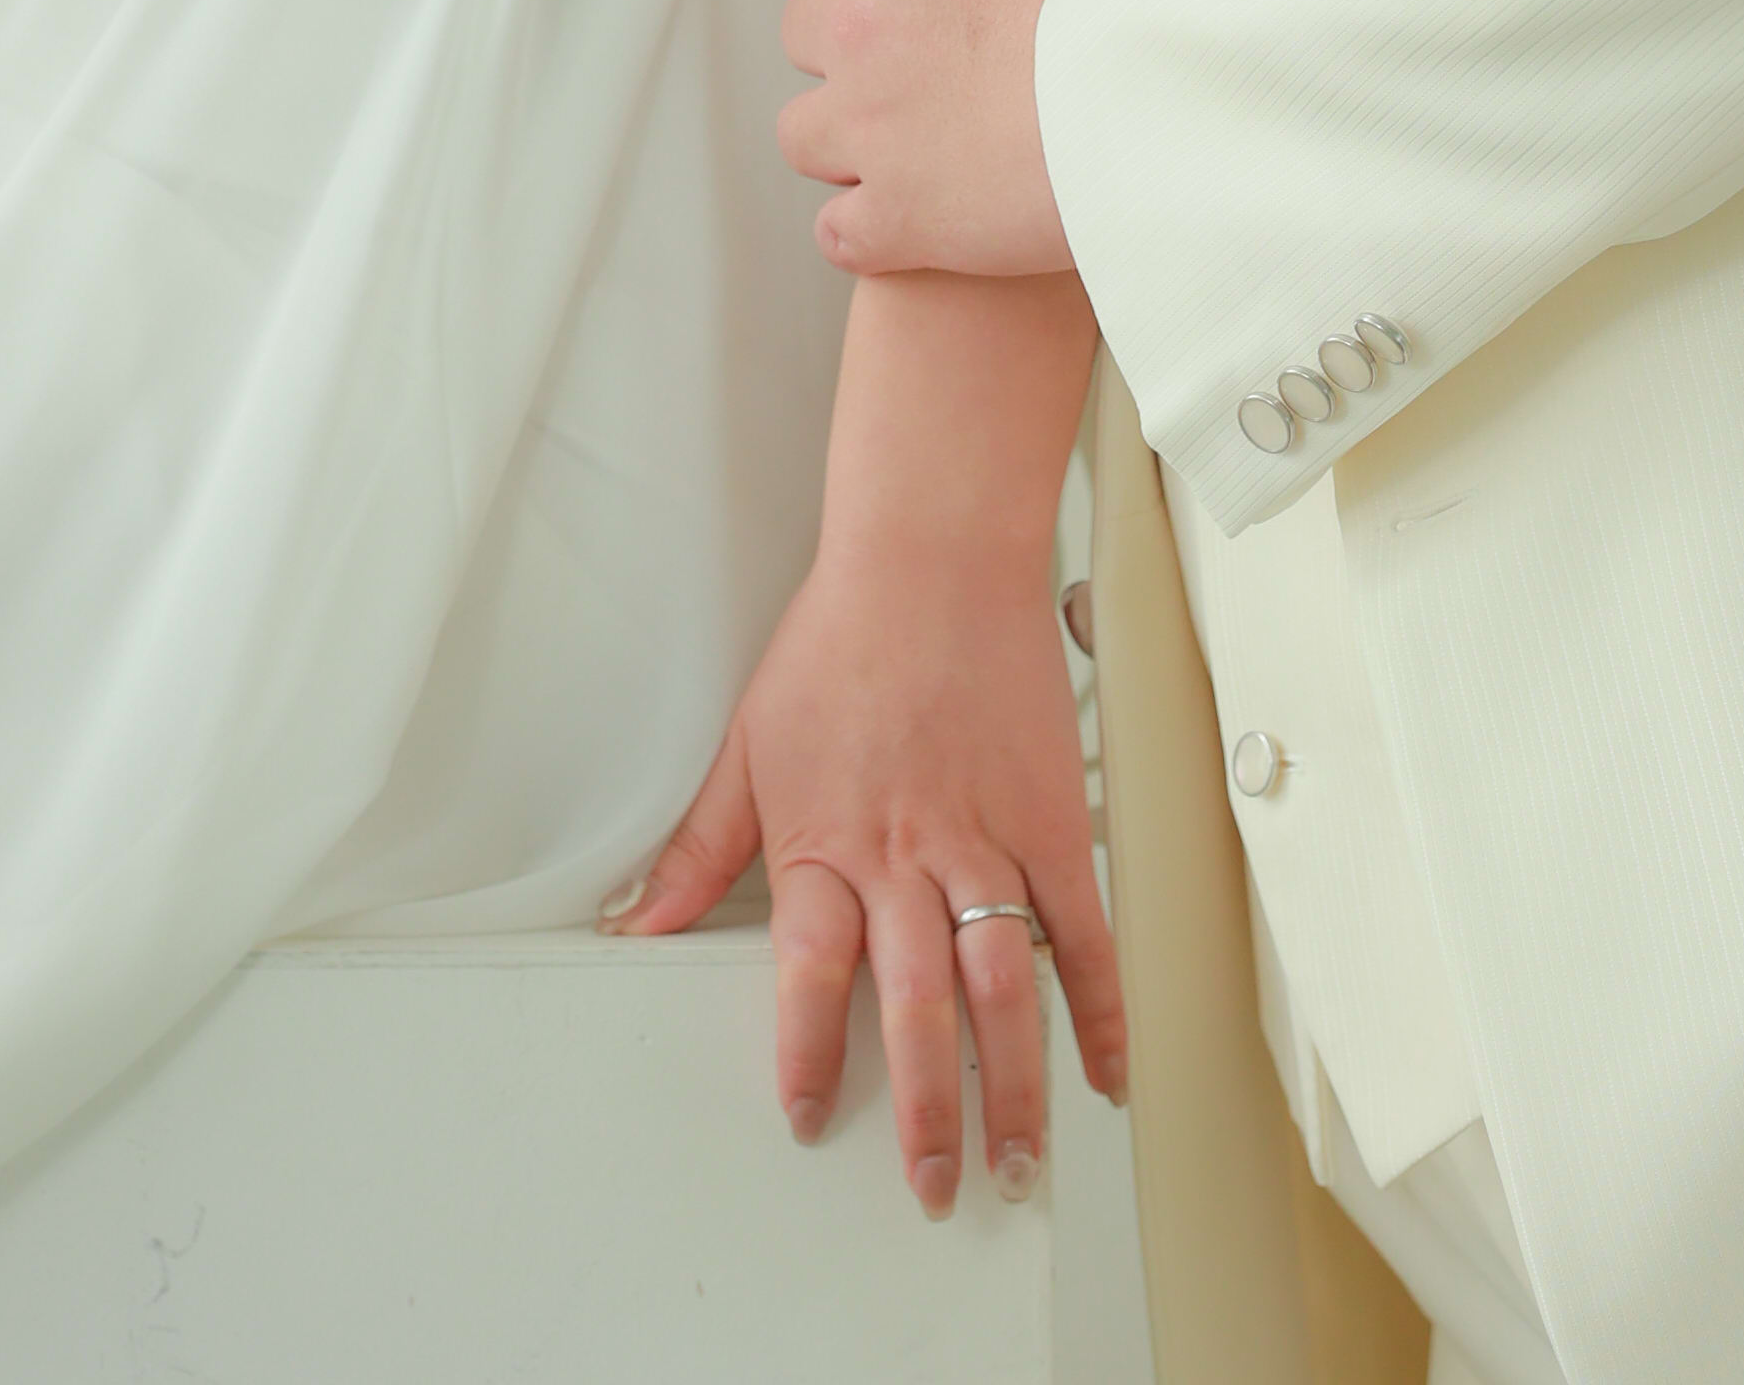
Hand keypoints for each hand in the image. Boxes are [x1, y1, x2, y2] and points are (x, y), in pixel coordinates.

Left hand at [611, 527, 1123, 1206]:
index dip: (806, 1055)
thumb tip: (639, 922)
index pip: (809, 976)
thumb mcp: (748, 742)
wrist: (933, 556)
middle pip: (917, 1009)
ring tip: (1017, 1161)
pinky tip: (1104, 1072)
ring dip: (1013, 1085)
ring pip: (1005, 989)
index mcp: (825, 845)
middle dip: (926, 1113)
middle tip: (936, 1187)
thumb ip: (699, 847)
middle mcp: (905, 859)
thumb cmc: (839, 639)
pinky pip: (1083, 933)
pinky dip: (1100, 1007)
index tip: (808, 1119)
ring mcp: (987, 844)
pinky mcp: (1052, 823)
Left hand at [783, 0, 1147, 277]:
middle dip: (856, 33)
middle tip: (942, 44)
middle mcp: (853, 22)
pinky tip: (932, 206)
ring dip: (852, 131)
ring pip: (807, 131)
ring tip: (935, 130)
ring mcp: (866, 129)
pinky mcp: (896, 220)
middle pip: (805, 24)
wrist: (1163, 84)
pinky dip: (872, 224)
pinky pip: (841, 231)